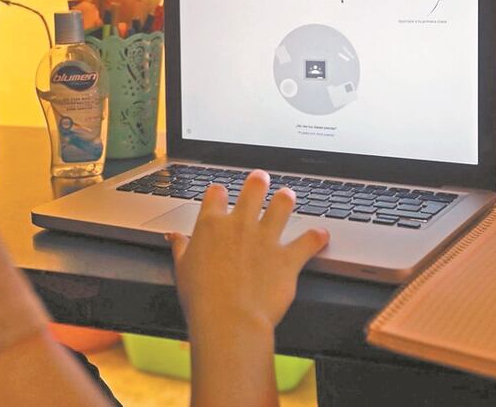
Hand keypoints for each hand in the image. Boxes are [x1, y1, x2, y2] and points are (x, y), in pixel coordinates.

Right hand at [167, 171, 328, 337]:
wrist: (229, 319)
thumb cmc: (202, 297)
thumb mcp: (182, 269)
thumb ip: (181, 248)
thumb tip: (174, 237)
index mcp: (211, 225)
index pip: (216, 194)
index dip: (218, 192)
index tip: (220, 193)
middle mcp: (240, 225)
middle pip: (253, 190)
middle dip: (258, 182)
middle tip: (261, 178)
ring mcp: (266, 239)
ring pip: (281, 206)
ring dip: (285, 199)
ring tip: (288, 195)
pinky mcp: (287, 258)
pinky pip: (307, 242)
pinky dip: (316, 238)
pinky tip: (321, 234)